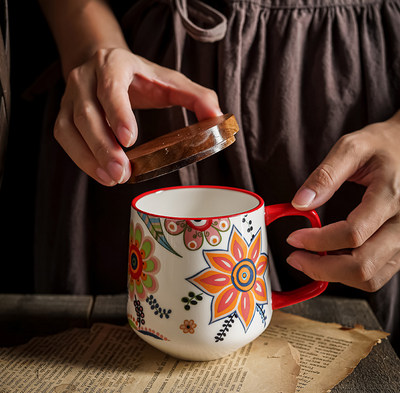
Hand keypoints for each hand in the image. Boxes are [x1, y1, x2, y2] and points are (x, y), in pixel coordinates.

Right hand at [54, 48, 221, 184]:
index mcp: (113, 65)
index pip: (110, 87)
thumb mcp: (170, 81)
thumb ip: (196, 96)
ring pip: (69, 128)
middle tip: (122, 173)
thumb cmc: (141, 77)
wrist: (103, 64)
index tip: (129, 140)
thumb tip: (218, 118)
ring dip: (89, 157)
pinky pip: (64, 138)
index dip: (117, 113)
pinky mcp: (64, 114)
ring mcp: (70, 97)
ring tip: (112, 179)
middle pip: (86, 114)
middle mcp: (86, 79)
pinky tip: (100, 174)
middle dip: (102, 146)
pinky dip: (80, 159)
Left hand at [286, 110, 399, 291]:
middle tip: (296, 258)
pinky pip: (378, 273)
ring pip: (372, 277)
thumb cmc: (383, 145)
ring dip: (335, 275)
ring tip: (310, 260)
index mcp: (391, 196)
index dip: (317, 241)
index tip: (293, 238)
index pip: (352, 234)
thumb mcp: (353, 147)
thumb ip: (325, 175)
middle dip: (322, 268)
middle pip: (363, 266)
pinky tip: (331, 258)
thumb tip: (300, 203)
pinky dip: (350, 273)